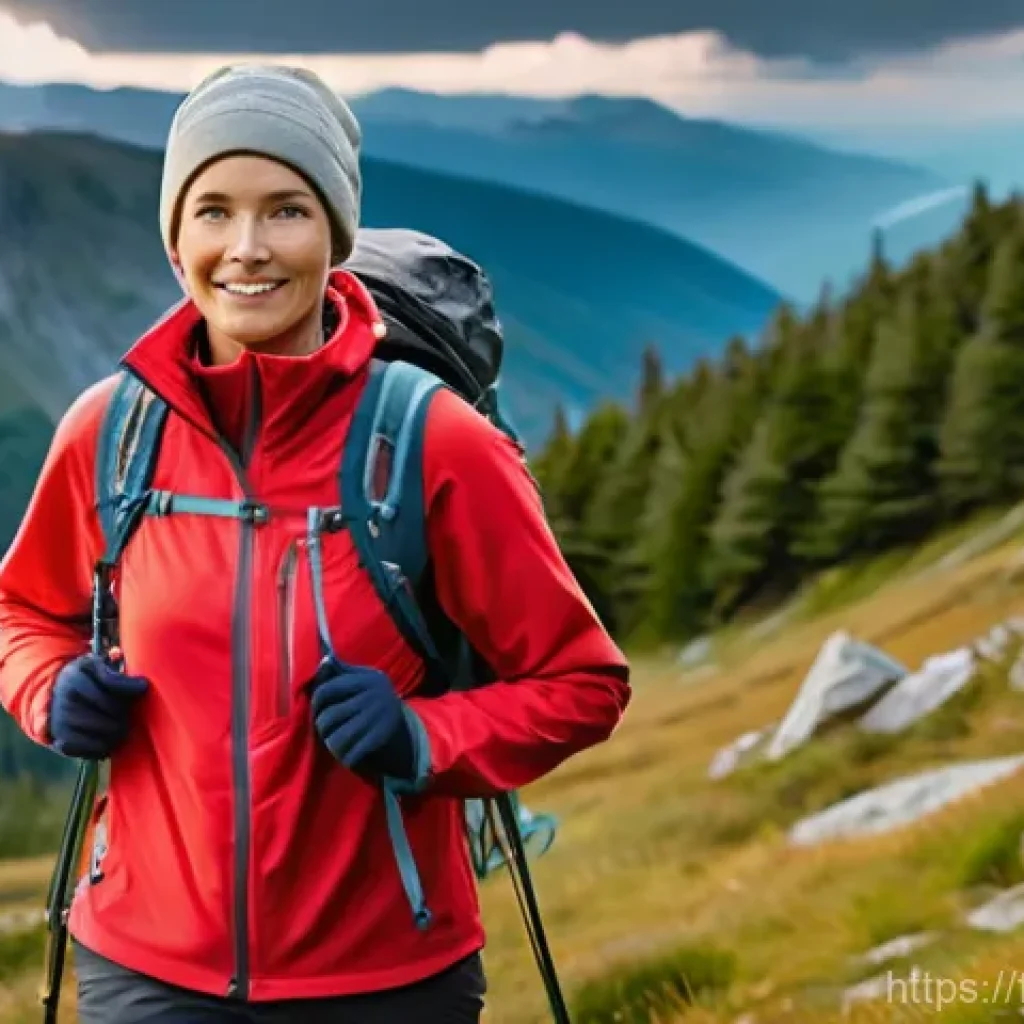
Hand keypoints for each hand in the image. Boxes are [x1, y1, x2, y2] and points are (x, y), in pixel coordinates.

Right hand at [49, 653, 148, 759]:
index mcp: (76, 674)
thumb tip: (121, 659)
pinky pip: (91, 748)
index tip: (144, 687)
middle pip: (112, 708)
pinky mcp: (60, 740)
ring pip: (105, 730)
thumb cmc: (86, 680)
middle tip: (130, 714)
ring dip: (118, 732)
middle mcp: (67, 696)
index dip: (131, 686)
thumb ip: (110, 664)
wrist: (53, 699)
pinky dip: (104, 747)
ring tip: (124, 728)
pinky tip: (109, 740)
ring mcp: (62, 719)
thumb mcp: (94, 665)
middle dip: (126, 712)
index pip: (111, 681)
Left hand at [308, 656, 414, 780]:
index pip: (327, 690)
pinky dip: (345, 757)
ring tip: (331, 742)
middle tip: (324, 729)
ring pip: (337, 738)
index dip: (316, 702)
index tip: (316, 709)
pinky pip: (352, 753)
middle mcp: (373, 696)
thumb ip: (341, 671)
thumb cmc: (371, 695)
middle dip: (321, 726)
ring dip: (330, 744)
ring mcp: (378, 718)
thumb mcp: (361, 678)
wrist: (401, 718)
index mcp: (367, 679)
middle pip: (329, 717)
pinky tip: (345, 755)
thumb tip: (325, 660)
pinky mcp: (381, 737)